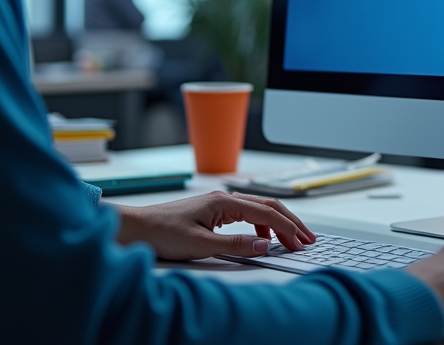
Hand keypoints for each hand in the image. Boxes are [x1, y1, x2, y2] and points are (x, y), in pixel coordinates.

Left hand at [116, 191, 315, 260]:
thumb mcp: (201, 245)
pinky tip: (262, 238)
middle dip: (290, 222)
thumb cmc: (161, 233)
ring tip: (290, 239)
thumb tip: (266, 246)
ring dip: (277, 223)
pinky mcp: (212, 211)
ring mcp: (218, 203)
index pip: (266, 213)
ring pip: (258, 208)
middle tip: (308, 238)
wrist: (135, 228)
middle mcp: (223, 198)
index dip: (287, 228)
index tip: (301, 243)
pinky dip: (261, 224)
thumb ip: (236, 246)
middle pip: (267, 206)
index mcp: (223, 202)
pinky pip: (246, 214)